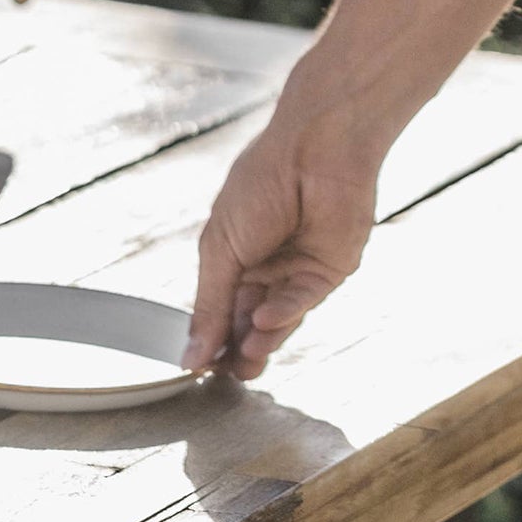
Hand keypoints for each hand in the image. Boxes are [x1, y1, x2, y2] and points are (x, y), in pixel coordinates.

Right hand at [182, 110, 380, 378]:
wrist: (314, 148)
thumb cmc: (261, 183)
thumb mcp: (220, 246)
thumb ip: (209, 304)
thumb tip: (190, 356)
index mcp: (237, 256)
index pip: (220, 310)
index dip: (211, 339)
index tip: (198, 367)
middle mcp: (269, 266)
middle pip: (250, 322)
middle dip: (238, 350)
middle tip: (227, 373)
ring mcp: (301, 269)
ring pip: (279, 319)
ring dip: (262, 339)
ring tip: (246, 358)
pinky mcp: (332, 269)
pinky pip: (305, 300)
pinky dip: (285, 312)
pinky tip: (265, 317)